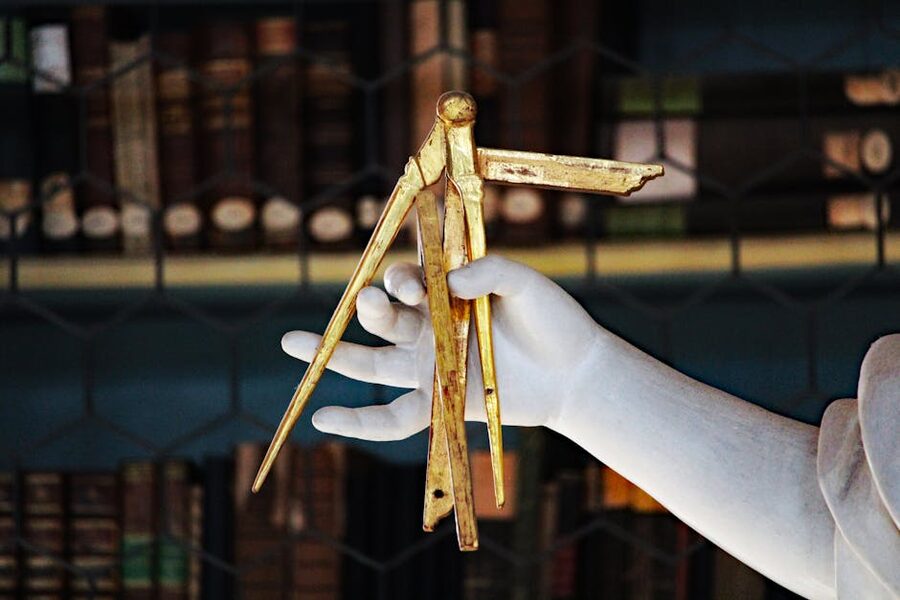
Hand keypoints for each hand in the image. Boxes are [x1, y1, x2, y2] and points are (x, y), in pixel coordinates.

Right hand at [281, 255, 601, 440]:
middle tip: (372, 302)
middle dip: (372, 308)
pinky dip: (358, 421)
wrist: (576, 370)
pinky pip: (392, 416)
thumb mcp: (526, 285)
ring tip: (290, 342)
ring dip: (331, 354)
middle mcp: (430, 326)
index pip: (407, 281)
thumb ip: (490, 272)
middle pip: (383, 318)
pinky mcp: (438, 401)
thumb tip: (451, 282)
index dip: (401, 281)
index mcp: (445, 291)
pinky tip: (322, 418)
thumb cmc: (554, 321)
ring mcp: (429, 365)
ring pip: (371, 362)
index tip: (410, 284)